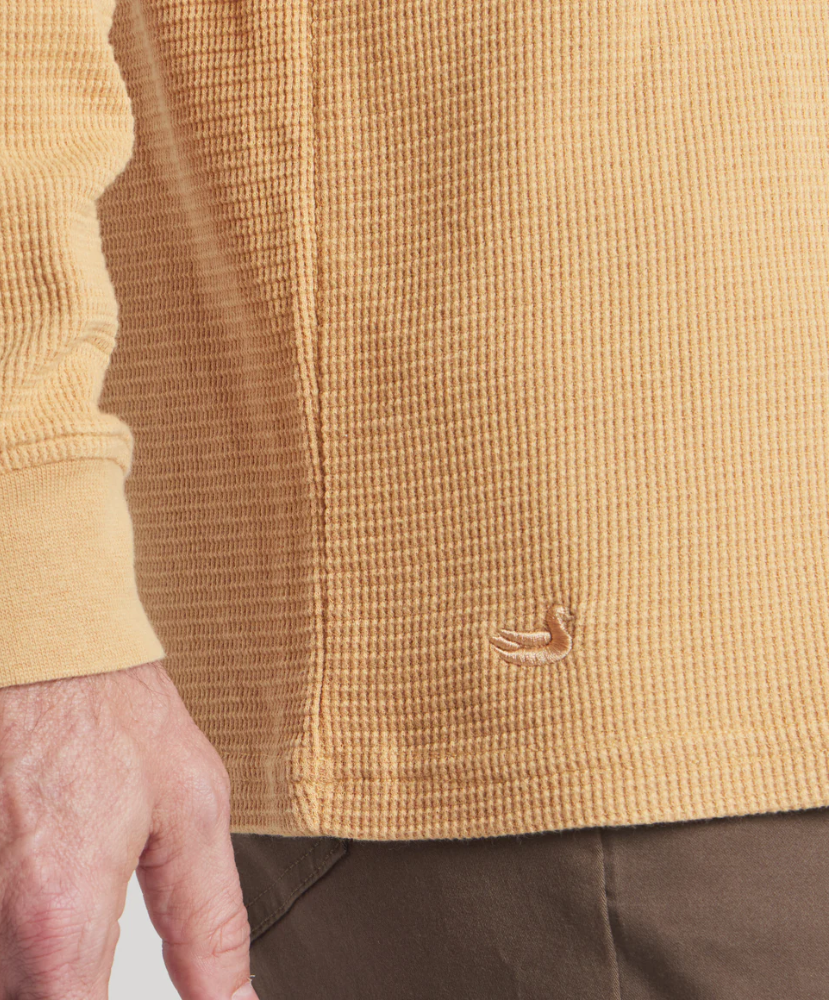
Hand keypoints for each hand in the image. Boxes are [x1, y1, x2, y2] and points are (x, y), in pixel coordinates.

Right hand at [0, 659, 256, 999]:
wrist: (49, 647)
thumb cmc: (115, 714)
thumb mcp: (193, 813)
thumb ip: (210, 925)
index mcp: (60, 919)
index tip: (139, 996)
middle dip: (78, 987)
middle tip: (112, 948)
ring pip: (7, 974)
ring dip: (50, 967)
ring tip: (88, 888)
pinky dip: (23, 938)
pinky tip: (56, 886)